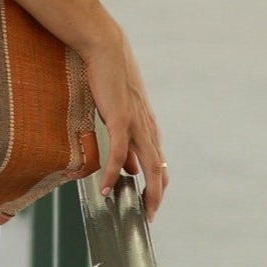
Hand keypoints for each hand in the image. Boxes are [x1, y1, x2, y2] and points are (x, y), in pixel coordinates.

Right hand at [81, 20, 168, 220]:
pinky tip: (105, 188)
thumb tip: (130, 168)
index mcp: (148, 127)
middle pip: (161, 169)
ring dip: (146, 191)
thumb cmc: (110, 79)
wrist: (106, 50)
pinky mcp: (121, 119)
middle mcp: (147, 128)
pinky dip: (112, 173)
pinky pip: (119, 153)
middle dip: (157, 196)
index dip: (158, 185)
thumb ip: (127, 141)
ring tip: (139, 211)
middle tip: (150, 216)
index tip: (150, 203)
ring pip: (149, 165)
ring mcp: (137, 124)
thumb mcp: (121, 114)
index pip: (160, 163)